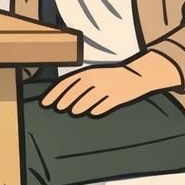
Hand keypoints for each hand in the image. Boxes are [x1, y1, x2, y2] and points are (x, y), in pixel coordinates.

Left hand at [39, 52, 182, 117]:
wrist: (139, 74)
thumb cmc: (112, 76)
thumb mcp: (94, 74)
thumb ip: (78, 84)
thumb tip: (59, 99)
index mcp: (89, 73)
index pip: (66, 84)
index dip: (53, 94)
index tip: (45, 103)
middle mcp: (96, 80)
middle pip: (73, 95)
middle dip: (64, 103)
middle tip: (59, 108)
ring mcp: (106, 90)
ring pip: (85, 104)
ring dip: (78, 109)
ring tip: (75, 111)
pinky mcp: (116, 99)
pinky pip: (100, 109)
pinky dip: (95, 111)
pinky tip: (92, 111)